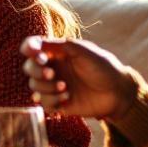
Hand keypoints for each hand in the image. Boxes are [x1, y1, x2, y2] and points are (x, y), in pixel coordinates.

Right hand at [20, 36, 134, 120]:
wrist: (117, 92)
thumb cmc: (103, 67)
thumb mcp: (84, 51)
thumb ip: (60, 45)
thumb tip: (37, 43)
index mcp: (57, 52)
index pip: (33, 47)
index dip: (29, 50)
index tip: (39, 56)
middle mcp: (53, 68)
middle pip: (29, 68)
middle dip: (37, 71)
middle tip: (51, 74)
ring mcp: (54, 86)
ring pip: (34, 86)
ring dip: (46, 87)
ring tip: (65, 87)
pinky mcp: (58, 103)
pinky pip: (43, 103)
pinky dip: (52, 100)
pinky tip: (67, 97)